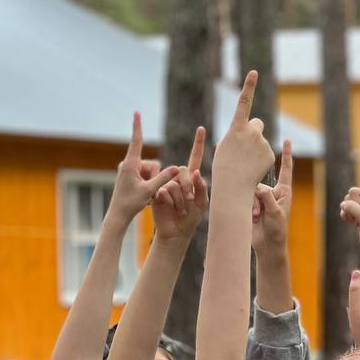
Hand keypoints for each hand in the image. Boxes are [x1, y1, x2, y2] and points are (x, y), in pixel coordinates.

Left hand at [108, 112, 179, 228]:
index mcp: (131, 164)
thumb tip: (177, 168)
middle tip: (145, 192)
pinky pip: (148, 175)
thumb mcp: (151, 191)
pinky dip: (149, 184)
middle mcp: (129, 164)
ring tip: (142, 194)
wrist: (118, 214)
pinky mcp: (131, 174)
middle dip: (155, 177)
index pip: (137, 141)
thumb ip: (164, 178)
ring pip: (152, 170)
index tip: (136, 112)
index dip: (138, 126)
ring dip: (152, 182)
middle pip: (153, 164)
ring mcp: (129, 169)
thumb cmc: (131, 203)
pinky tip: (141, 195)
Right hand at [152, 126, 208, 242]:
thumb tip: (195, 171)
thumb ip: (201, 187)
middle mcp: (179, 178)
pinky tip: (169, 209)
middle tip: (190, 201)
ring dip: (179, 199)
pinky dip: (169, 202)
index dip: (198, 143)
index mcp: (191, 178)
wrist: (177, 231)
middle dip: (187, 187)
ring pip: (174, 184)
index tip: (201, 128)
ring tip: (181, 210)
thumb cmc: (192, 218)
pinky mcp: (157, 192)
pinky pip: (164, 191)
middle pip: (183, 171)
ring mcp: (167, 184)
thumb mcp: (202, 203)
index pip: (195, 157)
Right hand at [213, 72, 274, 188]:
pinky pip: (265, 154)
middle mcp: (252, 131)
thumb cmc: (223, 166)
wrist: (233, 186)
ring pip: (260, 142)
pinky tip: (253, 169)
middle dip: (254, 131)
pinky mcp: (270, 155)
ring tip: (245, 163)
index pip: (244, 102)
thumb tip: (253, 130)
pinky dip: (260, 160)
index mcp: (237, 127)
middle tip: (245, 146)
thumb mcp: (226, 145)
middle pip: (257, 124)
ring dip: (255, 150)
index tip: (254, 73)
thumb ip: (239, 134)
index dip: (249, 86)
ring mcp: (262, 143)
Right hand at [252, 140, 292, 254]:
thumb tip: (258, 187)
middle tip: (259, 212)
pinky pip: (245, 198)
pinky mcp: (251, 205)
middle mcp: (272, 192)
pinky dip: (247, 207)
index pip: (286, 169)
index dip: (286, 155)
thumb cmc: (277, 230)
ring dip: (252, 204)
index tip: (287, 140)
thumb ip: (267, 197)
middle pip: (261, 182)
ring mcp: (261, 198)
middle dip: (258, 196)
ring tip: (255, 217)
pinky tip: (250, 217)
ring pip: (251, 190)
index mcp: (284, 192)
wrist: (267, 246)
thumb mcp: (275, 213)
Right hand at [340, 143, 359, 275]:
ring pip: (346, 200)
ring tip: (357, 222)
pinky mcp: (357, 214)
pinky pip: (344, 208)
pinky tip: (352, 224)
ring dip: (348, 212)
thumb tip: (344, 204)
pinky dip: (345, 216)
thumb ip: (354, 208)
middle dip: (352, 204)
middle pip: (352, 191)